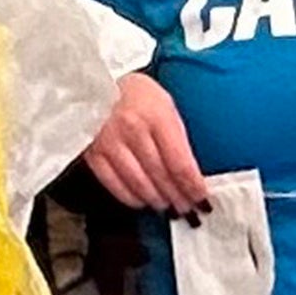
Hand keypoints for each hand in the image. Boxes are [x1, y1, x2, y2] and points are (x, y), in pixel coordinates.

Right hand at [83, 73, 208, 215]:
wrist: (95, 86)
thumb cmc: (136, 96)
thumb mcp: (165, 105)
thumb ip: (177, 137)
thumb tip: (190, 173)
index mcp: (157, 116)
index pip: (180, 163)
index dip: (192, 187)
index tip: (202, 199)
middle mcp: (134, 130)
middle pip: (161, 176)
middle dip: (178, 197)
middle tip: (187, 208)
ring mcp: (111, 143)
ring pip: (139, 184)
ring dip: (157, 200)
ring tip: (167, 205)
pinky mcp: (94, 154)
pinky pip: (115, 184)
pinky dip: (132, 197)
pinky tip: (142, 200)